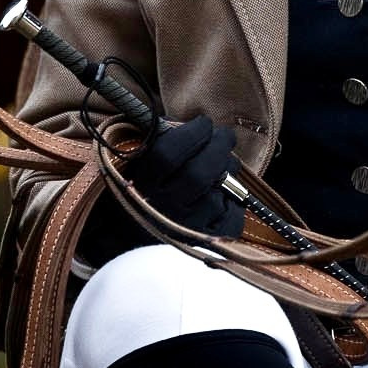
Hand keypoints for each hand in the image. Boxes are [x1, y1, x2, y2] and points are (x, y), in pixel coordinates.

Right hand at [126, 113, 244, 236]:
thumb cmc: (141, 187)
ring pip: (218, 196)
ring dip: (229, 173)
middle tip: (225, 136)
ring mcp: (183, 230)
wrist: (132, 237)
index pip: (168, 154)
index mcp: (140, 184)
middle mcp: (161, 210)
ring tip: (224, 166)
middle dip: (219, 147)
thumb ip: (160, 138)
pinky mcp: (203, 245)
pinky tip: (225, 194)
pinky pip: (231, 221)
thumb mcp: (137, 161)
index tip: (203, 122)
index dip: (192, 133)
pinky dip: (235, 204)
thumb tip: (193, 122)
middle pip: (200, 174)